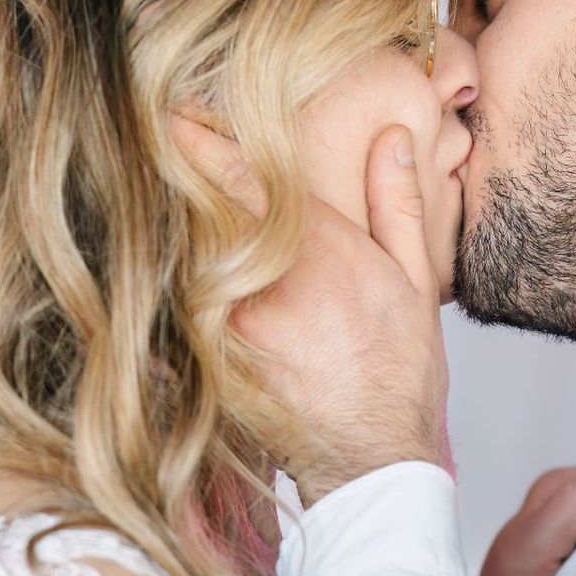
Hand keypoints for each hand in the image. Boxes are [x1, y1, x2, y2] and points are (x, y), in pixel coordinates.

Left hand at [172, 117, 448, 505]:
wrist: (370, 459)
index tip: (176, 116)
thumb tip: (393, 137)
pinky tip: (178, 286)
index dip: (202, 142)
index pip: (244, 178)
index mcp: (322, 250)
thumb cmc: (399, 376)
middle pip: (202, 215)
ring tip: (166, 219)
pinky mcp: (213, 359)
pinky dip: (180, 290)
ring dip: (181, 241)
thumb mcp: (414, 284)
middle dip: (185, 189)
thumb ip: (396, 205)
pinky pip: (184, 307)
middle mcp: (269, 280)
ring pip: (189, 260)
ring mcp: (233, 323)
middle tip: (161, 156)